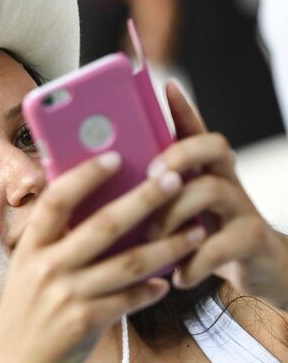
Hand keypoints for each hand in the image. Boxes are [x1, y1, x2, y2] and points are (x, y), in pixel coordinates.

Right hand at [0, 150, 205, 362]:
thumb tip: (95, 212)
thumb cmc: (24, 314)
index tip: (114, 156)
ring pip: (129, 263)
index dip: (85, 175)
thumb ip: (53, 244)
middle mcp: (47, 267)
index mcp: (30, 248)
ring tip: (195, 231)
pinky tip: (165, 282)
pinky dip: (151, 289)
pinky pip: (129, 299)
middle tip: (174, 179)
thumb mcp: (26, 272)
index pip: (57, 200)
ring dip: (167, 246)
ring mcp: (67, 295)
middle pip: (104, 224)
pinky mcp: (85, 322)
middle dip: (144, 199)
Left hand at [147, 80, 287, 310]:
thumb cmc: (205, 238)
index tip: (166, 85)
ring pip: (211, 190)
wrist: (260, 273)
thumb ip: (152, 202)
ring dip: (173, 214)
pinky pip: (221, 245)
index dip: (183, 108)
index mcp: (203, 172)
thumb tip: (101, 197)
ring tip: (151, 238)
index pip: (195, 130)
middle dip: (178, 155)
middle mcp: (226, 181)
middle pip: (212, 146)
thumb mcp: (179, 215)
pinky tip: (179, 276)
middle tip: (151, 177)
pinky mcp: (252, 240)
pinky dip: (194, 263)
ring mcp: (242, 208)